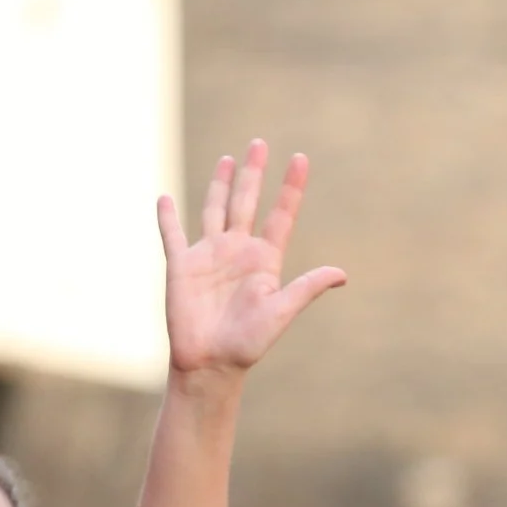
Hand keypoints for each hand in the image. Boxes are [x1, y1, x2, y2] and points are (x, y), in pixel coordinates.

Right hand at [158, 140, 346, 377]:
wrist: (211, 363)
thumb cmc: (249, 343)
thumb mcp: (281, 312)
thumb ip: (307, 288)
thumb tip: (342, 274)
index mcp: (264, 259)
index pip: (281, 215)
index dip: (291, 187)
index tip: (301, 158)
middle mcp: (238, 251)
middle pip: (246, 202)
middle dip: (253, 173)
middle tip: (258, 143)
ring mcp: (209, 255)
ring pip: (214, 210)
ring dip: (220, 184)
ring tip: (228, 158)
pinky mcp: (181, 265)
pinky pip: (172, 235)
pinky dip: (166, 216)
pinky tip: (164, 198)